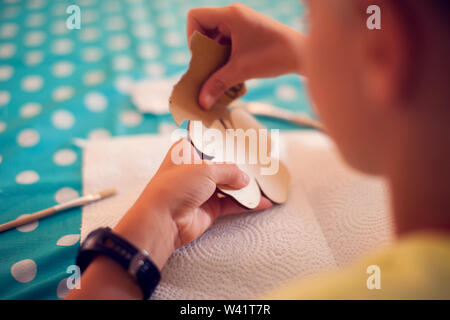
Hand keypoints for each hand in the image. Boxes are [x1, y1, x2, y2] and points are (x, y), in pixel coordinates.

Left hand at [114, 139, 271, 268]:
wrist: (163, 221)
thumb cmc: (174, 187)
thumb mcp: (206, 170)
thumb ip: (229, 171)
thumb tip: (245, 178)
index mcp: (186, 152)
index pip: (208, 141)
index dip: (224, 139)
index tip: (242, 137)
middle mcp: (194, 169)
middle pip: (222, 164)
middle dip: (240, 165)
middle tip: (260, 161)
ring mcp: (201, 189)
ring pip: (228, 185)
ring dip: (245, 186)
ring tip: (265, 182)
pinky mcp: (208, 208)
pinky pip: (231, 203)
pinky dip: (246, 203)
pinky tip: (261, 202)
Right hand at [187, 3, 305, 108]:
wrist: (301, 54)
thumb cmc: (275, 56)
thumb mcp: (242, 71)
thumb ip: (218, 84)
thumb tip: (201, 102)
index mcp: (230, 15)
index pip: (195, 16)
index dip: (192, 36)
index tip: (201, 56)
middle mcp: (234, 15)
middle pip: (203, 27)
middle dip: (203, 50)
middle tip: (208, 69)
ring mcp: (240, 23)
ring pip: (214, 36)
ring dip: (214, 55)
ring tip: (220, 72)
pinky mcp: (246, 32)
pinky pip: (226, 41)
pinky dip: (224, 55)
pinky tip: (230, 70)